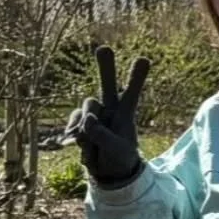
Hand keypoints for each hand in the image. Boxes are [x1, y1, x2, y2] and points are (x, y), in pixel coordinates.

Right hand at [63, 45, 149, 186]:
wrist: (107, 170)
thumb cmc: (120, 157)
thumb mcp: (116, 150)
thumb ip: (102, 135)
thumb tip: (88, 120)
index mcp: (125, 113)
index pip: (131, 93)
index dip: (136, 78)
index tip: (144, 59)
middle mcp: (109, 109)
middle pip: (106, 84)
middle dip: (106, 67)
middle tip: (104, 48)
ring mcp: (93, 114)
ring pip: (87, 107)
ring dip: (87, 125)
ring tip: (94, 144)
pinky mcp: (80, 122)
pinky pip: (74, 121)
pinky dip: (75, 132)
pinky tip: (77, 142)